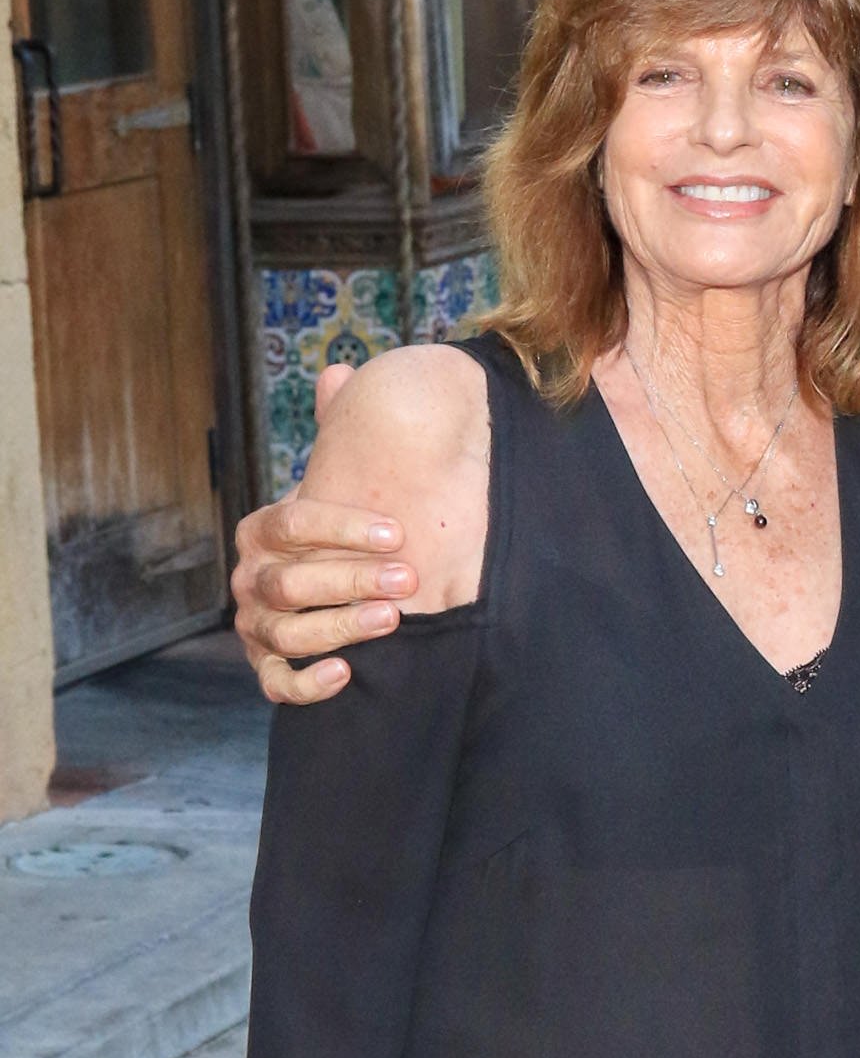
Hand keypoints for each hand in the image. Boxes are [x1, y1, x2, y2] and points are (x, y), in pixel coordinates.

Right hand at [233, 366, 409, 703]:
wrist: (354, 580)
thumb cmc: (357, 526)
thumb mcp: (352, 475)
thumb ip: (344, 430)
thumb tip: (340, 373)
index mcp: (263, 529)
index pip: (291, 522)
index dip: (343, 527)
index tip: (398, 531)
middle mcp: (251, 577)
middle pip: (290, 581)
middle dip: (351, 578)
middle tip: (410, 577)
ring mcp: (257, 624)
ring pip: (285, 630)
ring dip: (340, 626)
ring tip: (394, 618)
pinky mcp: (271, 664)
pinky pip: (277, 682)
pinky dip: (308, 683)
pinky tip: (350, 672)